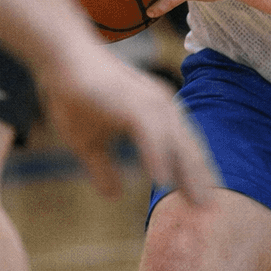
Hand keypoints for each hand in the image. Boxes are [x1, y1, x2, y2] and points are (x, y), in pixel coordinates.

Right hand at [38, 48, 217, 204]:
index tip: (204, 205)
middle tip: (210, 211)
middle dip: (199, 180)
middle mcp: (160, 106)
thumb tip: (114, 196)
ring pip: (176, 143)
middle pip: (187, 148)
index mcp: (156, 114)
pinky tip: (162, 181)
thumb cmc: (75, 97)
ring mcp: (148, 102)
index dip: (193, 177)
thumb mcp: (89, 144)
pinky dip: (158, 157)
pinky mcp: (131, 101)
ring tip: (196, 204)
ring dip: (187, 174)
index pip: (182, 149)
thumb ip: (104, 168)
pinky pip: (150, 133)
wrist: (60, 59)